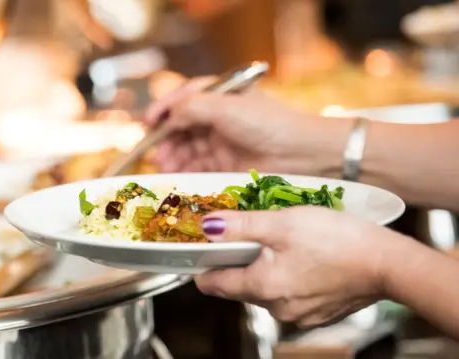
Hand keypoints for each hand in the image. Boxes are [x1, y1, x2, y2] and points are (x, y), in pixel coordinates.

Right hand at [145, 77, 349, 175]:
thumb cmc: (269, 124)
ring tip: (165, 167)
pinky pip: (197, 168)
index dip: (164, 108)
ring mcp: (222, 143)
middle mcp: (219, 118)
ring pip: (187, 149)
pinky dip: (184, 172)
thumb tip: (166, 117)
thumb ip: (192, 107)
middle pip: (181, 126)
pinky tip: (175, 177)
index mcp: (222, 96)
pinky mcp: (225, 166)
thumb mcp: (227, 107)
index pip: (185, 97)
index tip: (147, 122)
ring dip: (172, 157)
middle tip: (155, 152)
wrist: (303, 156)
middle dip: (165, 138)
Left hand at [194, 206, 410, 327]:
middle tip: (246, 236)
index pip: (214, 284)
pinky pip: (289, 294)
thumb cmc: (338, 240)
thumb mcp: (282, 223)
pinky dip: (288, 277)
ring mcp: (298, 314)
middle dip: (238, 262)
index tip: (202, 250)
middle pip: (239, 286)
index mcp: (261, 287)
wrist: (388, 263)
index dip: (204, 265)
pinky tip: (302, 258)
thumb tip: (208, 226)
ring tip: (279, 243)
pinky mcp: (317, 312)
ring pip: (265, 289)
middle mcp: (276, 308)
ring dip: (265, 268)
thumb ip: (241, 226)